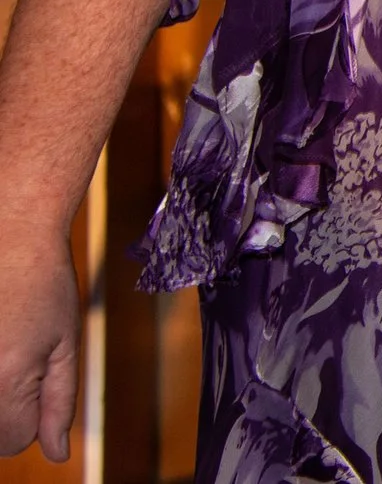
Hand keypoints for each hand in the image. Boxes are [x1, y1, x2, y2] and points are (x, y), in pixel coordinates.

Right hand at [0, 231, 78, 461]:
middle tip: (14, 355)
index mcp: (4, 384)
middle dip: (5, 409)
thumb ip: (58, 404)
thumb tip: (57, 455)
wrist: (10, 236)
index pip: (14, 442)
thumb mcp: (65, 344)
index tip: (37, 373)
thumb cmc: (45, 286)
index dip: (33, 416)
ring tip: (3, 345)